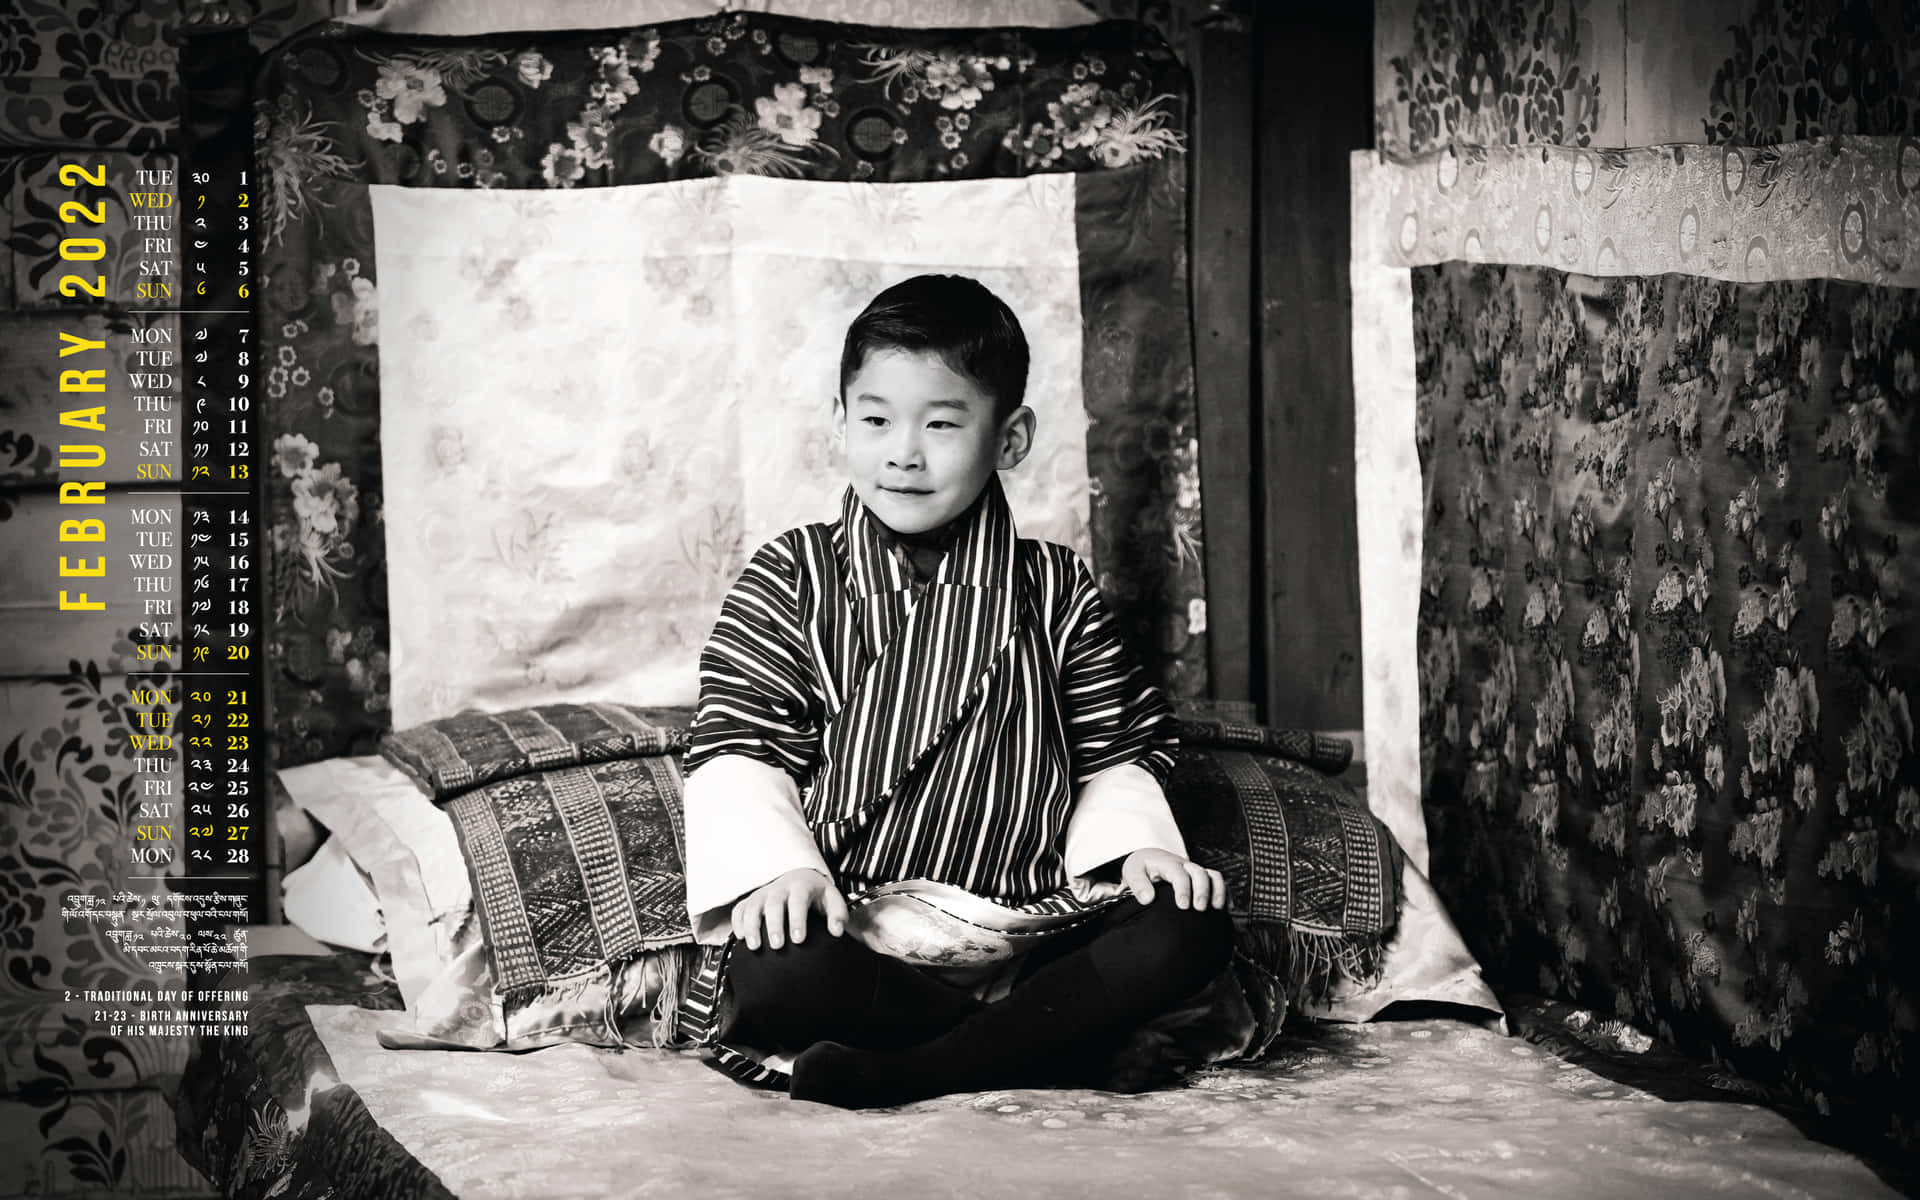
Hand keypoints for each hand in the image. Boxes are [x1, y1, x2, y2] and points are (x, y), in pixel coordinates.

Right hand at [730, 867, 847, 950]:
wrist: (800, 877)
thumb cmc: (817, 894)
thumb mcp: (832, 900)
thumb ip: (838, 915)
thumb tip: (837, 932)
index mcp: (801, 886)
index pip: (798, 901)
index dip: (797, 919)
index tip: (798, 939)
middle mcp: (780, 887)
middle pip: (774, 903)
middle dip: (774, 925)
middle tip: (777, 945)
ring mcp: (763, 893)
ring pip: (753, 905)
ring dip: (752, 925)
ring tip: (754, 946)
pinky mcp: (751, 899)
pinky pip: (740, 908)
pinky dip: (738, 922)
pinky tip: (740, 937)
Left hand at [1120, 848, 1226, 910]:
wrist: (1148, 859)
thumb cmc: (1141, 867)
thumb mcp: (1132, 872)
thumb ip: (1138, 884)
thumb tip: (1148, 899)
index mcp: (1168, 864)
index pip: (1179, 874)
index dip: (1184, 889)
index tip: (1183, 905)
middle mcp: (1184, 866)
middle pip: (1200, 873)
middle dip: (1202, 891)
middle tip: (1199, 908)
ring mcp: (1195, 871)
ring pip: (1213, 875)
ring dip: (1218, 890)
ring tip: (1218, 908)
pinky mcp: (1201, 878)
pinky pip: (1217, 882)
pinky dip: (1224, 893)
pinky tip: (1226, 908)